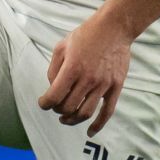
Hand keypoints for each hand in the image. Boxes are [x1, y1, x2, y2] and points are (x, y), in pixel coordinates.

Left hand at [38, 13, 132, 134]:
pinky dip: (98, 125)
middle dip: (58, 111)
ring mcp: (103, 85)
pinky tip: (90, 132)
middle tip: (56, 107)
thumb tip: (52, 88)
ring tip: (66, 119)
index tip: (43, 103)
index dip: (45, 104)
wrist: (114, 28)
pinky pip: (107, 112)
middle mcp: (87, 79)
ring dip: (72, 120)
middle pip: (68, 107)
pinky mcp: (116, 87)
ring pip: (85, 113)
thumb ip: (53, 69)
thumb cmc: (86, 35)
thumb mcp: (61, 46)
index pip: (54, 97)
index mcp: (72, 68)